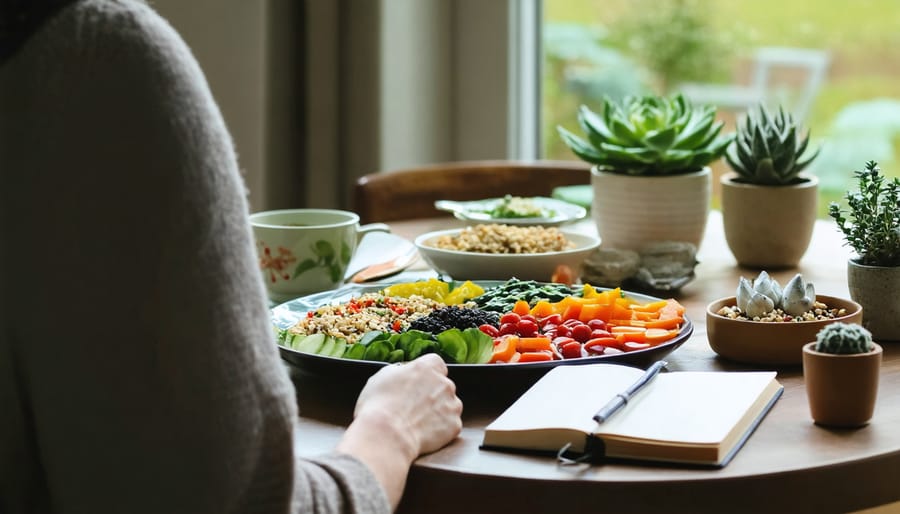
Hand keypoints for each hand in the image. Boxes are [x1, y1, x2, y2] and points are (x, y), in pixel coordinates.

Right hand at [336, 353, 462, 507]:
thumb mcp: (380, 378)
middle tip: (413, 409)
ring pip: (449, 406)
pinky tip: (421, 436)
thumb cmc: (377, 407)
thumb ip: (398, 372)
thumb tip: (403, 372)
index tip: (417, 385)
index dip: (426, 374)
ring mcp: (452, 405)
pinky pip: (448, 427)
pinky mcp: (453, 427)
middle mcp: (444, 383)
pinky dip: (438, 431)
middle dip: (432, 395)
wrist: (385, 436)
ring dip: (437, 413)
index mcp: (427, 367)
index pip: (435, 363)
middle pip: (443, 385)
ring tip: (415, 424)